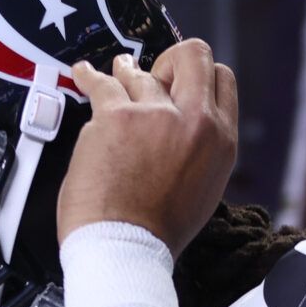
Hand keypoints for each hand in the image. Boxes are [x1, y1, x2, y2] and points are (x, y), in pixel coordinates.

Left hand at [58, 39, 239, 257]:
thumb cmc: (155, 232)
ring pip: (140, 71)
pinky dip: (88, 76)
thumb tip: (182, 128)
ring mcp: (155, 115)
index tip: (180, 80)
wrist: (124, 250)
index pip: (221, 79)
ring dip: (126, 71)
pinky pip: (100, 82)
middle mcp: (194, 121)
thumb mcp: (203, 188)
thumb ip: (198, 150)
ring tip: (117, 73)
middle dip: (171, 59)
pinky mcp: (115, 117)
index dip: (197, 74)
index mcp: (220, 141)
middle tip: (155, 73)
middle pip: (192, 56)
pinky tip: (84, 75)